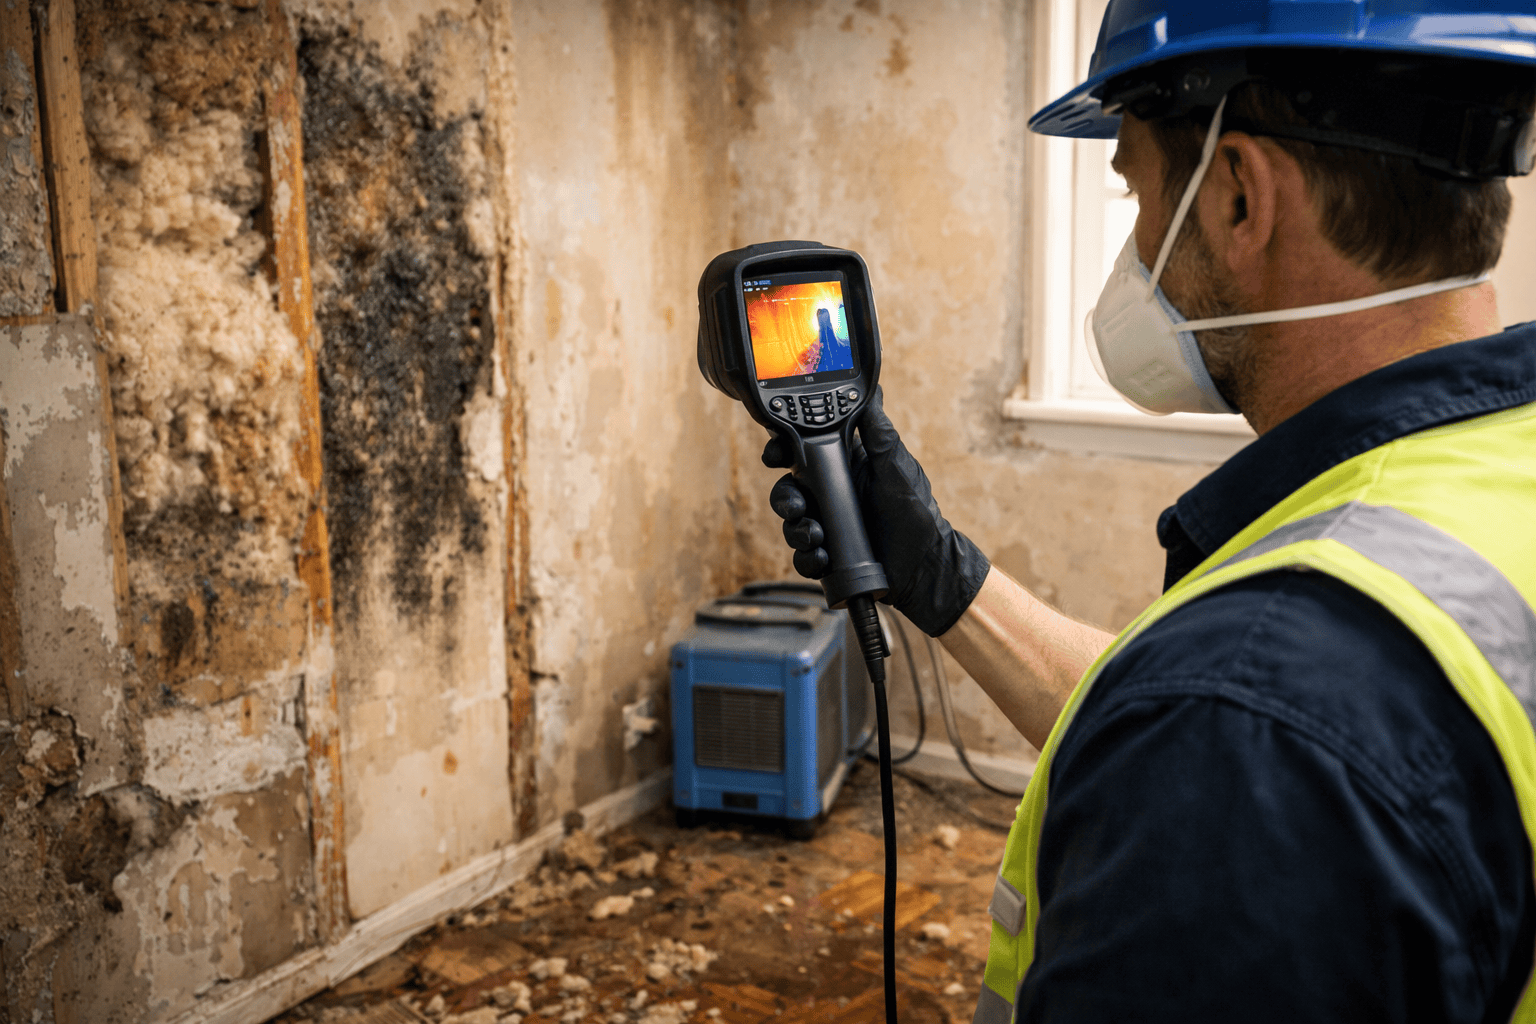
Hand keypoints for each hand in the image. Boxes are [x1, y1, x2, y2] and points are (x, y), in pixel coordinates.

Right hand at [763, 387, 989, 636]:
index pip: (802, 452)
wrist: (923, 563)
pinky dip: (808, 557)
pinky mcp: (827, 553)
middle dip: (785, 498)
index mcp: (843, 467)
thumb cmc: (916, 510)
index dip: (782, 450)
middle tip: (798, 506)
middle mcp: (831, 494)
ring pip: (791, 523)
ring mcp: (828, 524)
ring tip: (817, 536)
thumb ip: (878, 431)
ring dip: (797, 530)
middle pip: (789, 489)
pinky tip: (824, 557)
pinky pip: (802, 555)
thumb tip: (869, 391)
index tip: (776, 454)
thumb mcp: (896, 465)